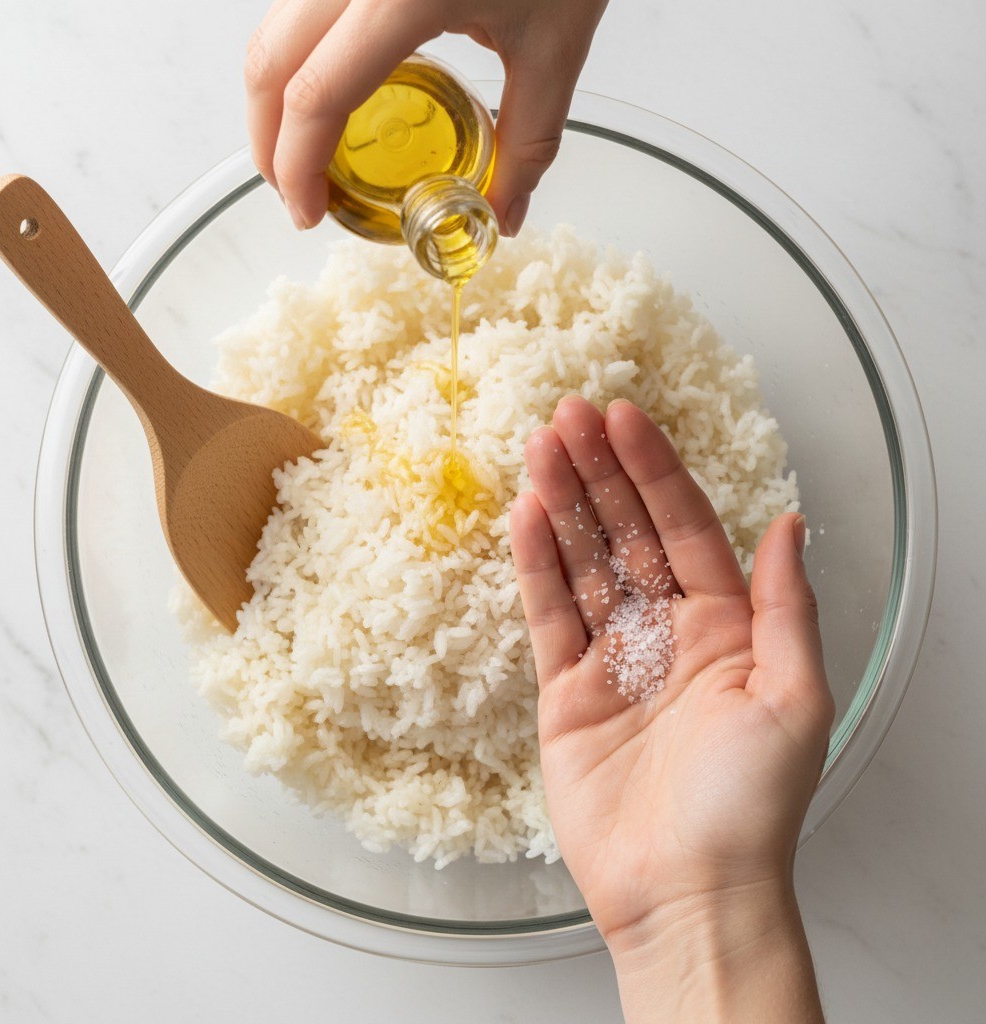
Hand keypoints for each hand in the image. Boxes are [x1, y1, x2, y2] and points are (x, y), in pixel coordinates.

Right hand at [244, 0, 607, 231]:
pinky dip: (295, 60)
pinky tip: (327, 96)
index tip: (310, 212)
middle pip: (268, 61)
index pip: (317, 94)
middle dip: (268, 142)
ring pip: (272, 28)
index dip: (298, 167)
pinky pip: (299, 7)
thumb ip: (529, 143)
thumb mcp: (556, 48)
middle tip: (297, 194)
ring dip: (274, 99)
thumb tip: (503, 214)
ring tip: (306, 154)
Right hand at [510, 395, 833, 952]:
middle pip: (627, 532)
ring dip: (562, 503)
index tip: (623, 417)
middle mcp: (668, 631)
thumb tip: (792, 523)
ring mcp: (613, 658)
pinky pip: (548, 615)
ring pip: (583, 563)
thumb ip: (786, 605)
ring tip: (537, 447)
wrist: (685, 892)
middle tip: (566, 414)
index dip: (655, 469)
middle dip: (599, 471)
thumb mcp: (794, 698)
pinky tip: (525, 516)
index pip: (684, 526)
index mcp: (727, 626)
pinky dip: (535, 565)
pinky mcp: (566, 691)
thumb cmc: (750, 804)